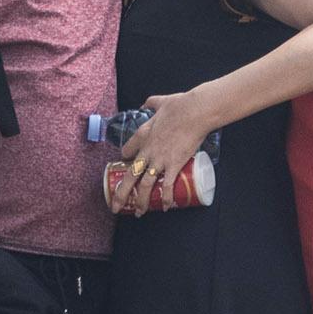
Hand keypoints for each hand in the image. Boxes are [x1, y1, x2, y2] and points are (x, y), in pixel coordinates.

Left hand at [112, 91, 213, 214]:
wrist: (195, 111)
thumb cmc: (180, 105)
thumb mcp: (160, 102)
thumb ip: (152, 103)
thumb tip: (146, 103)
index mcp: (142, 134)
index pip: (127, 152)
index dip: (126, 159)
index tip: (128, 163)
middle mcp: (147, 150)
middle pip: (130, 176)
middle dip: (122, 193)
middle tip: (117, 205)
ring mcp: (160, 159)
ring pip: (145, 185)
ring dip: (141, 201)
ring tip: (139, 212)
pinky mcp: (174, 164)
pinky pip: (168, 185)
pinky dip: (167, 198)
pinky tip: (166, 207)